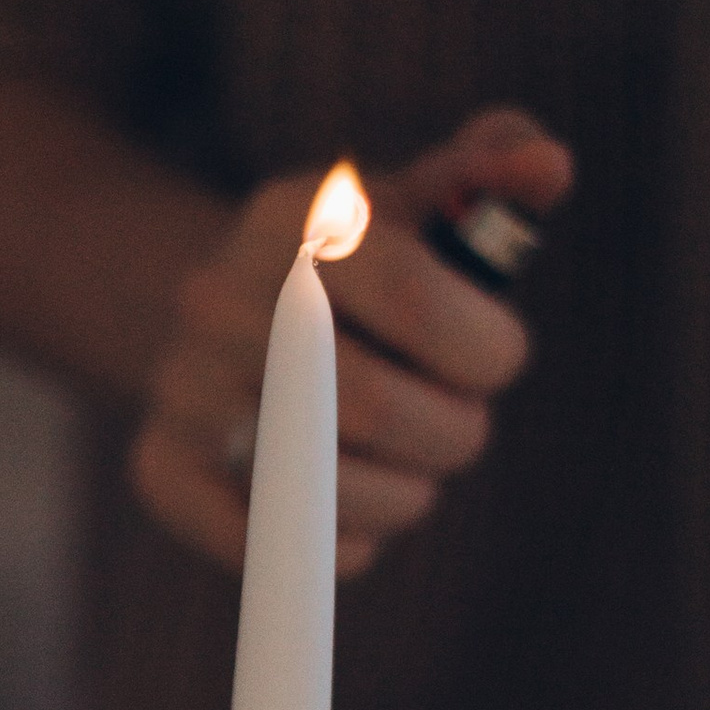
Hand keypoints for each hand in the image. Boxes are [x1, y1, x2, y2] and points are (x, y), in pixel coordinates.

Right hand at [128, 106, 574, 579]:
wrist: (225, 315)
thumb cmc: (360, 267)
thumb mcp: (418, 204)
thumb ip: (492, 174)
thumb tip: (549, 164)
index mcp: (291, 218)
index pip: (413, 296)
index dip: (484, 348)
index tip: (494, 358)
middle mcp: (216, 297)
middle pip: (374, 406)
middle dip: (452, 432)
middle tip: (457, 425)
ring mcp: (180, 386)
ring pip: (330, 491)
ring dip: (406, 495)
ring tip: (406, 464)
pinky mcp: (161, 468)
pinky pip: (271, 544)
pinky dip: (338, 545)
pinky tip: (347, 508)